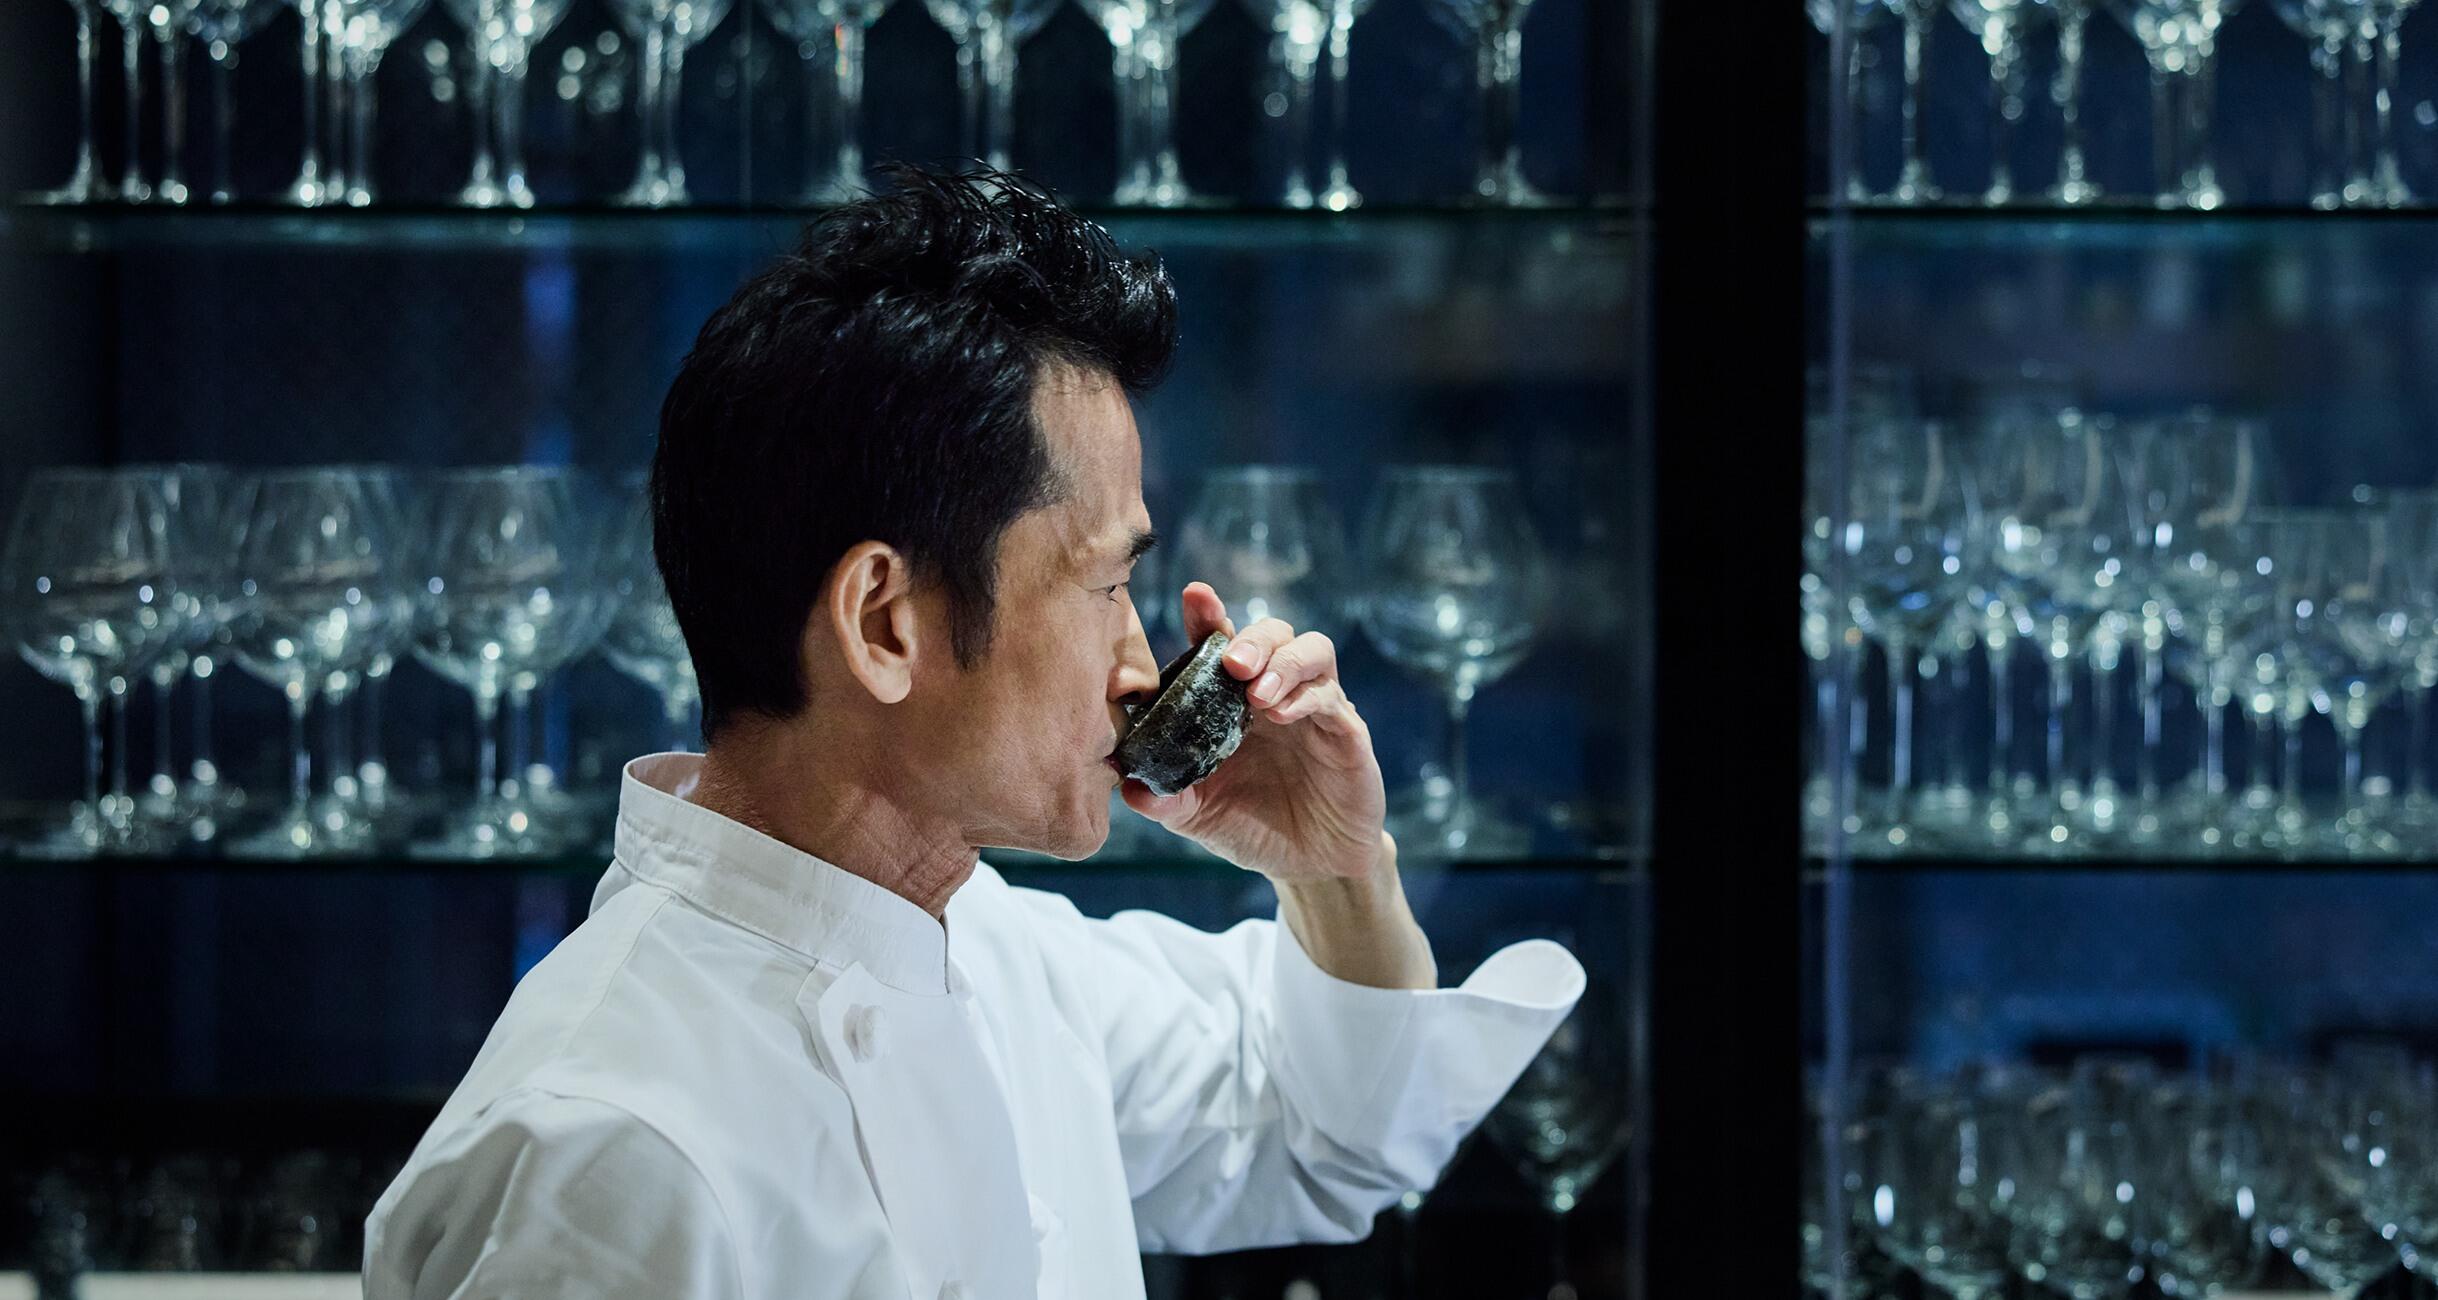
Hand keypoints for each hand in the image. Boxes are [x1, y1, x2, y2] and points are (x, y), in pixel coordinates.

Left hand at [1121, 582, 1388, 883]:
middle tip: (1231, 663)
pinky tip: (1283, 716)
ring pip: (1312, 649)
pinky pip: (1331, 697)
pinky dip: (1306, 697)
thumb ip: (1165, 799)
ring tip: (1257, 693)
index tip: (1195, 597)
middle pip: (1273, 632)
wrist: (1308, 865)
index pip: (1223, 642)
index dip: (1208, 615)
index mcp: (1234, 700)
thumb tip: (1126, 786)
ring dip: (1284, 661)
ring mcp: (1315, 708)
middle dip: (1251, 638)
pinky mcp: (1346, 732)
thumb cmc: (1251, 826)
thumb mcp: (1198, 814)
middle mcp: (1276, 692)